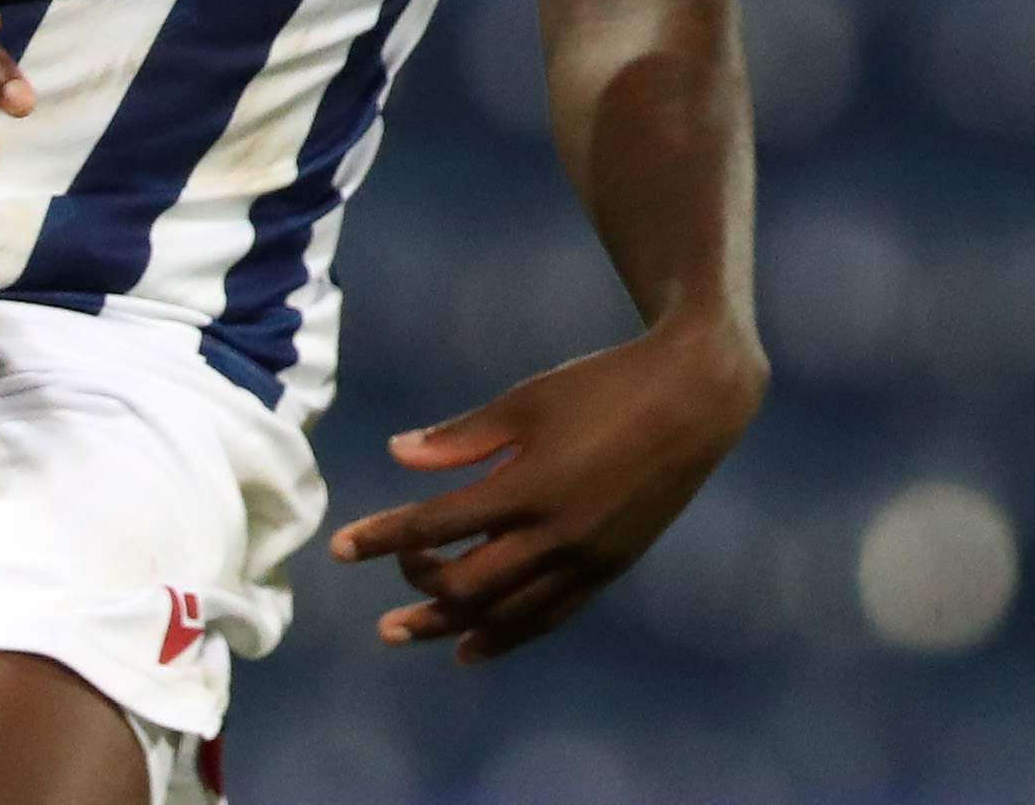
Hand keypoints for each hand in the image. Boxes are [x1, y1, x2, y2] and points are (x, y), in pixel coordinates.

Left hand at [326, 322, 765, 663]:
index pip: (437, 526)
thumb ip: (462, 437)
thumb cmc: (603, 387)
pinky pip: (549, 617)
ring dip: (450, 628)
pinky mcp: (609, 569)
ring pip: (506, 615)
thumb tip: (398, 455)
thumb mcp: (527, 400)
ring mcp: (586, 560)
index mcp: (528, 487)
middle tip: (390, 581)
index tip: (340, 548)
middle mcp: (556, 536)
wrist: (694, 400)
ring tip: (407, 632)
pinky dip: (507, 636)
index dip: (383, 538)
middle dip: (418, 588)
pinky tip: (474, 648)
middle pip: (467, 586)